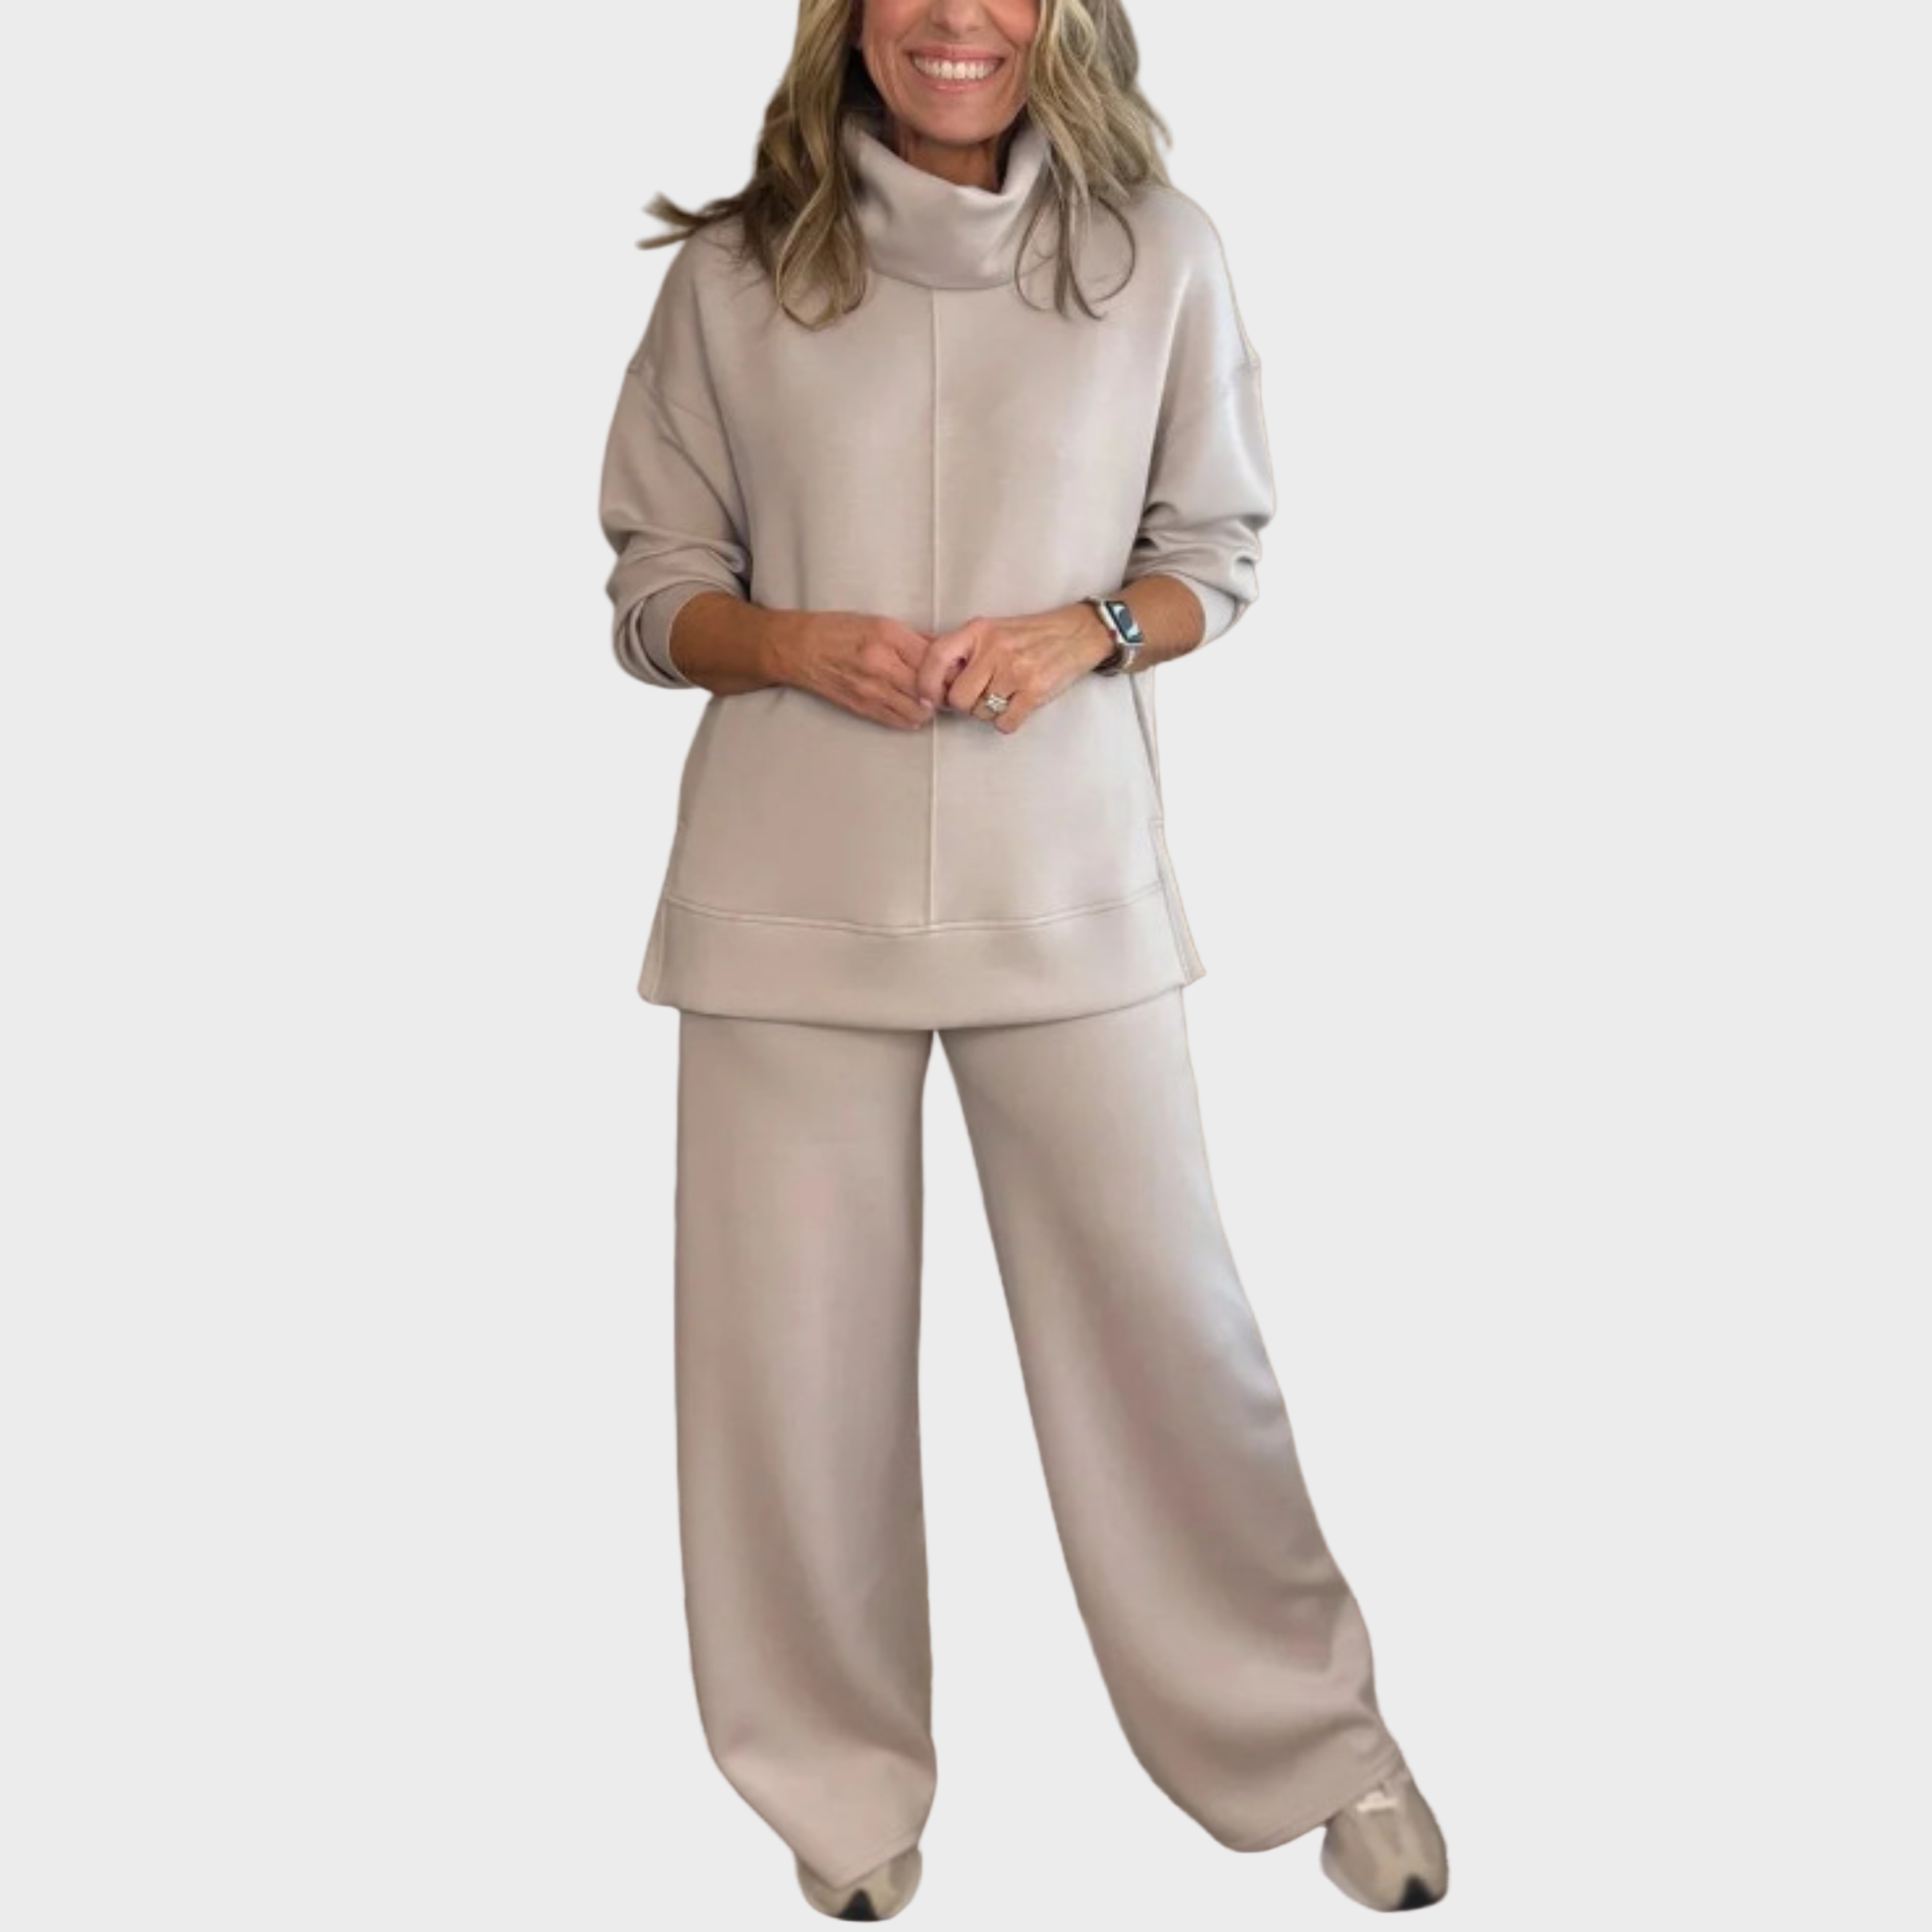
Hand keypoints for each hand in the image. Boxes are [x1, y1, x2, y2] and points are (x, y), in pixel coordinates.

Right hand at [772, 611, 939, 729]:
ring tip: (927, 700)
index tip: (955, 670)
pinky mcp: (862, 707)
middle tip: (945, 688)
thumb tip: (945, 649)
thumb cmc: (837, 630)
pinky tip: (911, 709)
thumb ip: (913, 637)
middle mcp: (881, 664)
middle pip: (930, 688)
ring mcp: (871, 689)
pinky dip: (911, 718)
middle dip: (942, 691)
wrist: (798, 649)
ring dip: (928, 708)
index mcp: (887, 636)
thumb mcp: (878, 621)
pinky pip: (898, 721)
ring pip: (918, 711)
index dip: (950, 668)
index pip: (934, 659)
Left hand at [916, 603, 1115, 734]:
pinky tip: (1016, 706)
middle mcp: (994, 649)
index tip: (928, 697)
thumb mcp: (992, 629)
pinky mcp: (1034, 691)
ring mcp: (1015, 671)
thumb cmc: (1030, 635)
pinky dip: (1007, 721)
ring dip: (988, 712)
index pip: (937, 656)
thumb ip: (963, 649)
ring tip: (1004, 695)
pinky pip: (1004, 723)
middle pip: (958, 697)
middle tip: (977, 697)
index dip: (926, 682)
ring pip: (980, 713)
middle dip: (964, 705)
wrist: (1077, 633)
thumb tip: (928, 675)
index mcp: (979, 630)